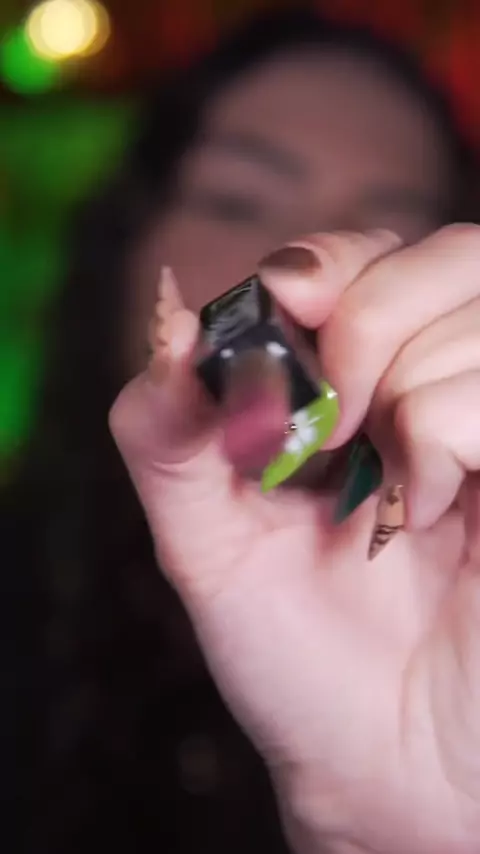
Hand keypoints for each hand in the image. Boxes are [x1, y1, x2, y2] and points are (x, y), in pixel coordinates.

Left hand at [110, 226, 479, 853]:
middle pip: (443, 256)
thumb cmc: (295, 656)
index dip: (326, 263)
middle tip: (334, 428)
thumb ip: (165, 432)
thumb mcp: (203, 543)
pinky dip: (450, 438)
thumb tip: (166, 316)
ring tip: (388, 497)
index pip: (358, 258)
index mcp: (351, 388)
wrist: (383, 759)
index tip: (285, 303)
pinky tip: (429, 507)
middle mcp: (435, 386)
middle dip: (371, 326)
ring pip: (476, 316)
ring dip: (413, 399)